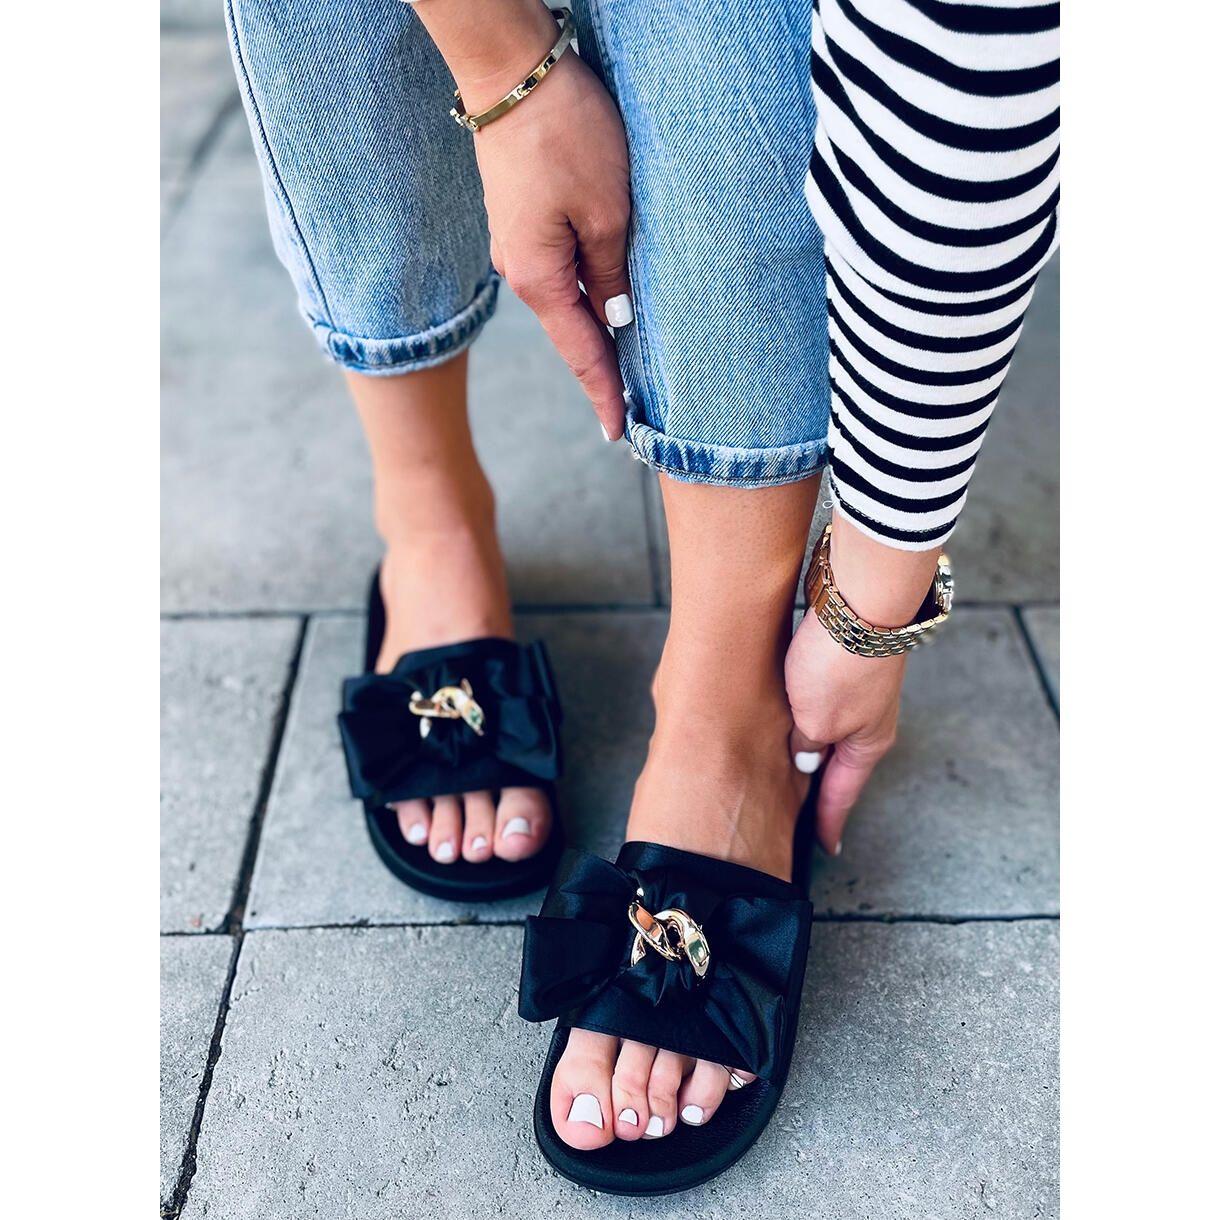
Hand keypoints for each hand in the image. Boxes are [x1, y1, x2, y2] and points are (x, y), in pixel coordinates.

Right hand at [412, 0, 633, 436]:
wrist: (513, 69)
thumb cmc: (565, 133)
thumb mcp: (609, 212)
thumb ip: (613, 274)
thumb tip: (616, 317)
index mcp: (540, 279)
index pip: (581, 354)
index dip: (604, 395)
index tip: (619, 434)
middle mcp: (524, 270)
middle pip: (573, 332)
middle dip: (604, 369)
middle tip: (632, 411)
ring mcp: (520, 245)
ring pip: (570, 299)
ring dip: (599, 328)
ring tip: (629, 365)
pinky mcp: (525, 219)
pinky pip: (563, 268)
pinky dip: (589, 290)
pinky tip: (609, 302)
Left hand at [785, 616, 904, 856]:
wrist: (860, 597)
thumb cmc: (840, 664)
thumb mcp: (816, 720)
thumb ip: (806, 744)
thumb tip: (804, 756)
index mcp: (867, 744)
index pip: (841, 794)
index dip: (828, 822)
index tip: (825, 847)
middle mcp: (869, 718)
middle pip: (837, 760)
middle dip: (817, 783)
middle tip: (796, 808)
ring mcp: (859, 687)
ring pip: (827, 725)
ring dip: (806, 739)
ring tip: (780, 758)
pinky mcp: (846, 657)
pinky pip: (820, 695)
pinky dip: (804, 709)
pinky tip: (785, 707)